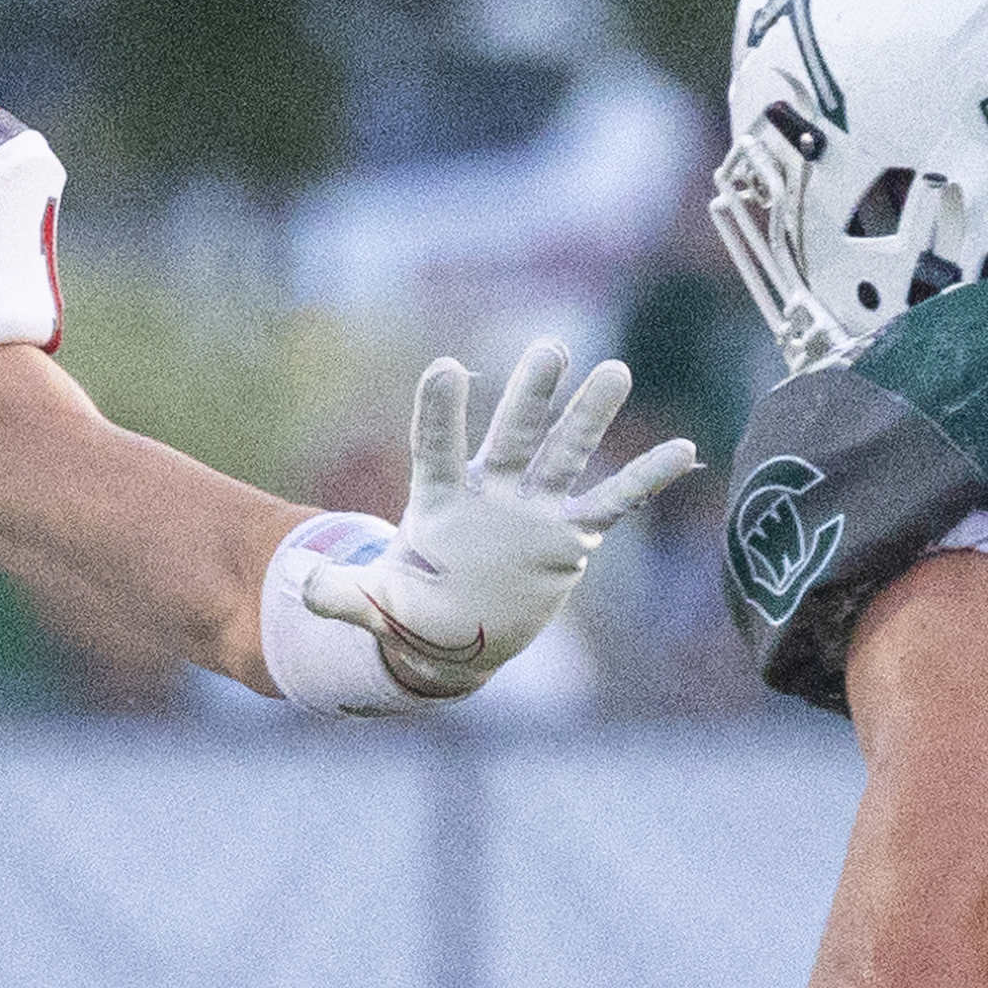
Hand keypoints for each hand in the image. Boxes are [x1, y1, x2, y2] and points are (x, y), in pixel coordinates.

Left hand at [303, 341, 697, 697]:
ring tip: (615, 372)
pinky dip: (646, 479)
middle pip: (512, 435)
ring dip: (589, 418)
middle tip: (551, 348)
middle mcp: (491, 492)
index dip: (442, 412)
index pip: (438, 447)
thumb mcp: (371, 607)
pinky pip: (614, 503)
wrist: (453, 639)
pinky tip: (685, 448)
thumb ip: (339, 595)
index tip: (447, 369)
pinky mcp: (568, 537)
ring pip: (565, 454)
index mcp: (438, 502)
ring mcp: (533, 509)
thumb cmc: (409, 614)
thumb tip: (302, 585)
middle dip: (531, 395)